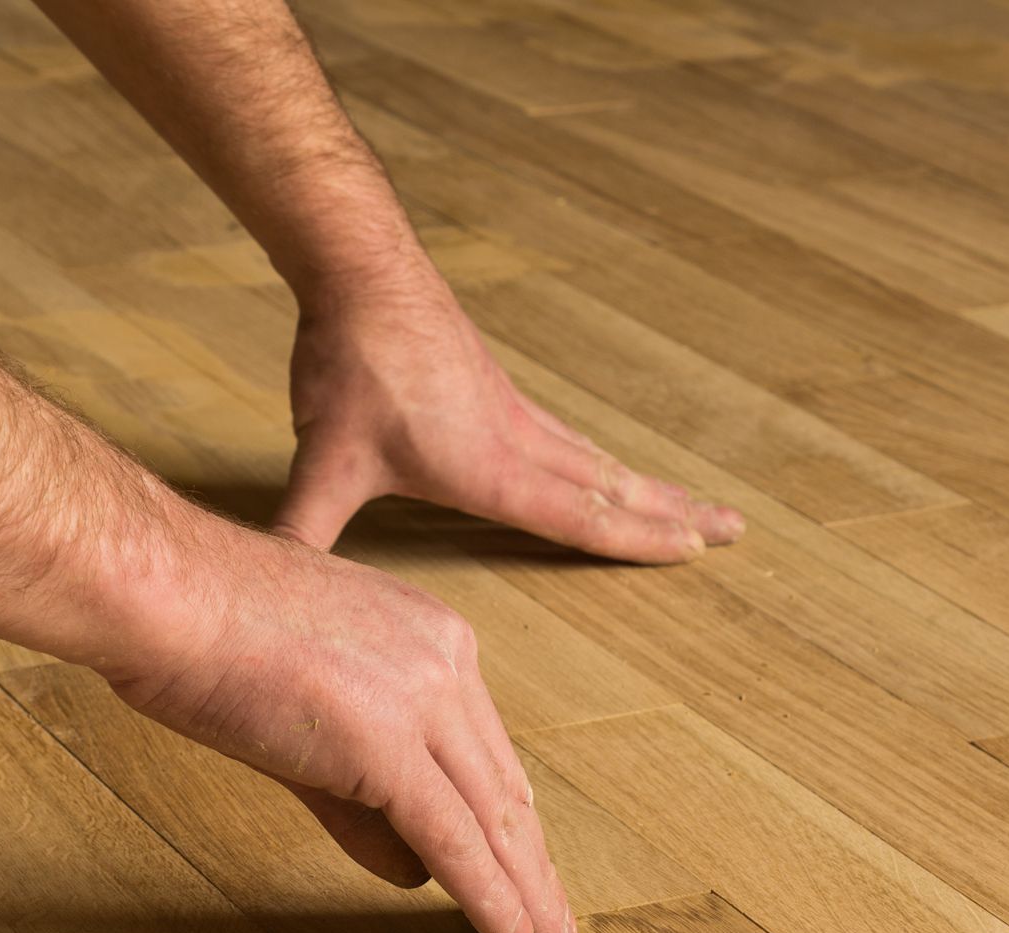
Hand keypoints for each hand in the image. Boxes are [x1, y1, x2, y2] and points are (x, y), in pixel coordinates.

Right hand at [108, 524, 578, 932]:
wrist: (159, 590)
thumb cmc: (201, 631)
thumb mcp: (297, 715)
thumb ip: (356, 795)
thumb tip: (408, 864)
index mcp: (428, 638)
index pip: (483, 754)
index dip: (508, 824)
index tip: (527, 871)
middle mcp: (444, 661)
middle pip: (503, 789)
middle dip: (534, 870)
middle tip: (561, 930)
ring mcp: (420, 700)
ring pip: (492, 818)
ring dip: (529, 896)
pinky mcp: (386, 743)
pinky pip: (451, 836)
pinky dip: (489, 895)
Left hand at [274, 274, 745, 556]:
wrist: (361, 271)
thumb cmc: (352, 363)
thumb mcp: (324, 459)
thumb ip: (303, 528)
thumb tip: (272, 586)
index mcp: (494, 468)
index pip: (584, 517)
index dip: (642, 540)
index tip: (700, 551)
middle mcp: (519, 440)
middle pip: (614, 486)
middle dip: (674, 515)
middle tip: (736, 529)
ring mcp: (513, 412)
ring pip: (597, 459)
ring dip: (648, 486)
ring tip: (695, 504)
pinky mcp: (496, 391)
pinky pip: (568, 437)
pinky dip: (602, 460)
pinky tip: (599, 465)